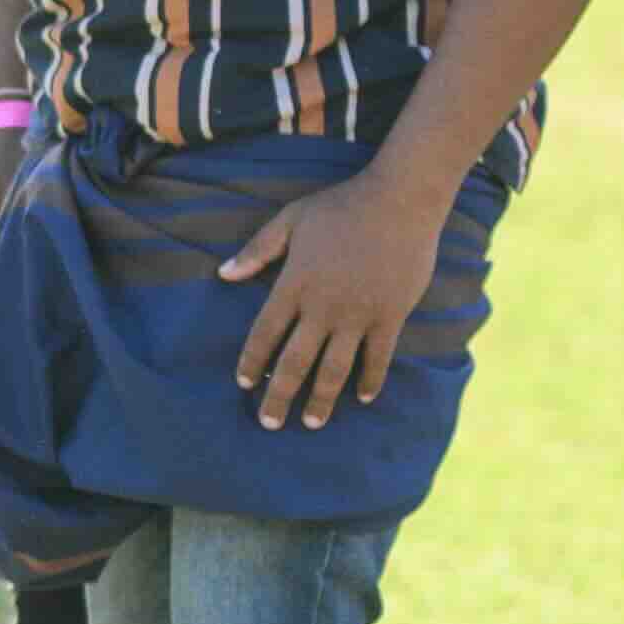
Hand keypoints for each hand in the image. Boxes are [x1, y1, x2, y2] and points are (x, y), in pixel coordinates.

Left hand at [217, 164, 447, 431]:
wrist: (400, 200)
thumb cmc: (341, 207)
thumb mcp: (290, 220)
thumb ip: (257, 250)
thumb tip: (223, 274)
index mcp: (295, 284)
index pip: (265, 333)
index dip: (252, 361)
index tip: (243, 383)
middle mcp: (323, 306)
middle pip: (296, 361)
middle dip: (280, 395)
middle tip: (269, 424)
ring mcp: (359, 314)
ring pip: (336, 368)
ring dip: (322, 399)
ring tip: (312, 423)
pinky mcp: (391, 315)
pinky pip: (378, 357)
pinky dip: (371, 380)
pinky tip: (363, 398)